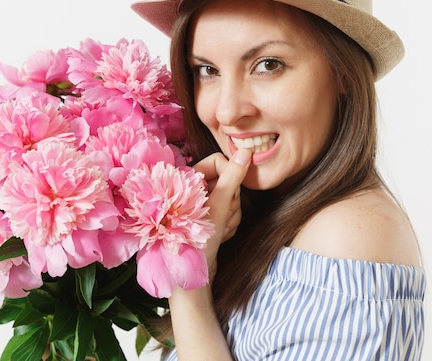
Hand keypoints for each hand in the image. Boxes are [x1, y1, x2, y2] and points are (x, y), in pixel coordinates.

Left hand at [194, 148, 251, 279]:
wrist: (192, 280)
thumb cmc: (195, 242)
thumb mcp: (216, 207)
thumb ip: (232, 178)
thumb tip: (246, 152)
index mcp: (185, 180)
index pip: (218, 161)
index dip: (229, 175)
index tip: (228, 192)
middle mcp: (192, 190)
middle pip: (228, 180)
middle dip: (230, 201)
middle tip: (220, 217)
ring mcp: (202, 206)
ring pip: (232, 198)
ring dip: (231, 216)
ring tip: (219, 230)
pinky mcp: (210, 220)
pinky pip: (230, 213)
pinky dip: (229, 225)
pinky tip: (220, 237)